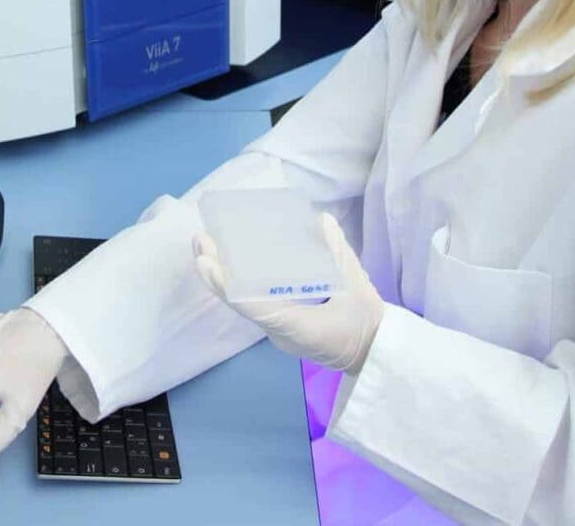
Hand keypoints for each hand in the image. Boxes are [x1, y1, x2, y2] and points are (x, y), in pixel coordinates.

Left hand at [194, 212, 384, 372]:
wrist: (374, 354)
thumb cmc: (366, 325)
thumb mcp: (357, 288)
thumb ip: (339, 253)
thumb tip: (321, 221)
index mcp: (297, 327)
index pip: (253, 306)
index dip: (226, 284)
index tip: (205, 262)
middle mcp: (280, 332)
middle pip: (240, 302)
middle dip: (217, 273)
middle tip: (200, 241)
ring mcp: (279, 331)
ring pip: (243, 303)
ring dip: (223, 276)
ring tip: (206, 247)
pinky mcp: (282, 327)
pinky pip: (254, 304)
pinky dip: (239, 283)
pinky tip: (231, 263)